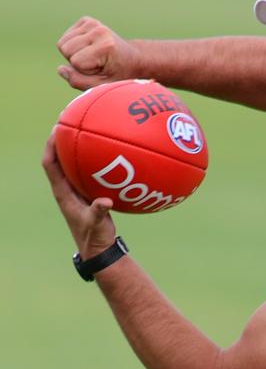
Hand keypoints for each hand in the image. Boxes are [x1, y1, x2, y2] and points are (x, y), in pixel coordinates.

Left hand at [42, 133, 116, 258]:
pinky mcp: (90, 192)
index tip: (56, 128)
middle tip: (71, 120)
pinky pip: (91, 171)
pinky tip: (112, 153)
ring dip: (78, 147)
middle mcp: (67, 188)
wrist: (99, 248)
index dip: (50, 146)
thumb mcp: (97, 224)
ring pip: (74, 163)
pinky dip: (97, 160)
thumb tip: (105, 202)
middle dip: (63, 138)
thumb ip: (99, 213)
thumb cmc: (94, 237)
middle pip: (60, 157)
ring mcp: (78, 190)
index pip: (50, 164)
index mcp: (63, 193)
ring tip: (89, 129)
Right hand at [56, 16, 141, 89]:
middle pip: (65, 49)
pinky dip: (73, 45)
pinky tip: (89, 48)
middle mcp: (99, 31)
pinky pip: (65, 37)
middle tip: (96, 63)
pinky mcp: (86, 21)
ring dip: (74, 53)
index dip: (84, 71)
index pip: (76, 62)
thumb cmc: (118, 74)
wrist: (132, 59)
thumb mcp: (102, 86)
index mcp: (106, 46)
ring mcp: (93, 23)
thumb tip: (61, 69)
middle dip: (76, 61)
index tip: (100, 70)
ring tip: (93, 56)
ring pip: (62, 43)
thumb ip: (80, 82)